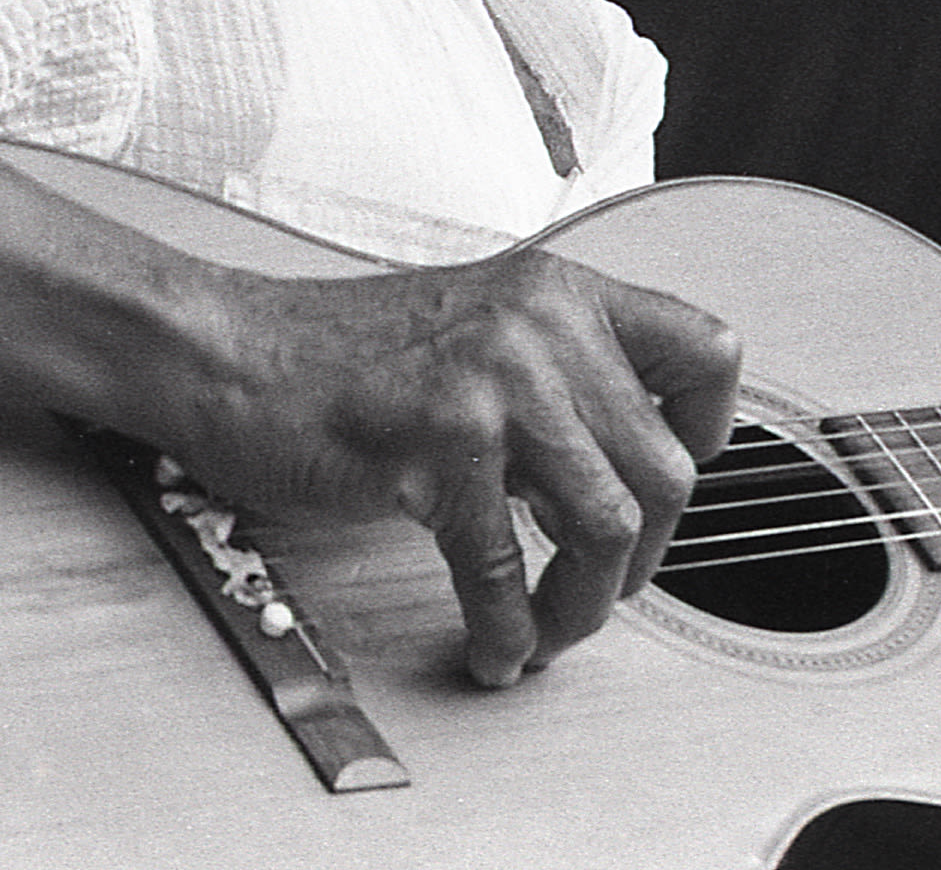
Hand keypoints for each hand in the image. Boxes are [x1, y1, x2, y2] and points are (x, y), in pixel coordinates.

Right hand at [154, 247, 742, 688]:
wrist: (230, 351)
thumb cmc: (342, 352)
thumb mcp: (481, 324)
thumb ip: (560, 371)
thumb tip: (634, 461)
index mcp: (560, 292)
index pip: (706, 349)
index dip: (710, 430)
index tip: (675, 477)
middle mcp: (541, 327)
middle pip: (666, 466)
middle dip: (645, 554)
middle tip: (605, 585)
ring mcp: (492, 385)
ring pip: (606, 524)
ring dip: (586, 604)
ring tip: (552, 631)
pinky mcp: (435, 447)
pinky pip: (503, 568)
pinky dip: (507, 630)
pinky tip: (496, 649)